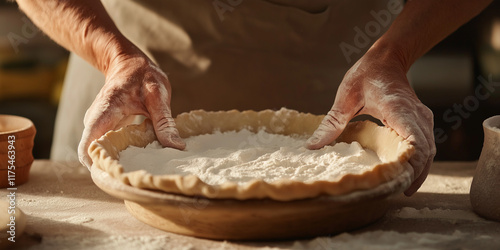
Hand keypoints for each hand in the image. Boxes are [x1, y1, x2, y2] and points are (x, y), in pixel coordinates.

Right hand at [78, 55, 185, 168]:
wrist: (129, 63)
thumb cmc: (143, 75)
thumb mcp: (158, 96)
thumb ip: (164, 122)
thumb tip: (176, 147)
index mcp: (104, 113)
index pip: (89, 147)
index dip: (99, 166)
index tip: (120, 177)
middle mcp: (95, 122)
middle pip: (95, 155)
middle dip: (112, 170)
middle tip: (138, 181)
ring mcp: (98, 126)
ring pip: (101, 153)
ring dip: (117, 164)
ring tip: (141, 173)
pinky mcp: (105, 129)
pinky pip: (109, 147)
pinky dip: (121, 156)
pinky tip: (140, 162)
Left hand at [306, 49, 435, 195]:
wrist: (387, 59)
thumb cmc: (367, 74)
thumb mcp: (345, 97)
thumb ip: (332, 123)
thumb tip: (312, 146)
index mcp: (399, 110)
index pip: (415, 143)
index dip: (410, 166)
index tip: (397, 182)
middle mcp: (416, 117)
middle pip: (424, 153)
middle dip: (412, 175)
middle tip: (394, 192)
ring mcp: (421, 120)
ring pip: (427, 152)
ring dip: (416, 170)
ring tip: (398, 188)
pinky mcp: (420, 123)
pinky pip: (423, 146)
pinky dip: (415, 161)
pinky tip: (402, 173)